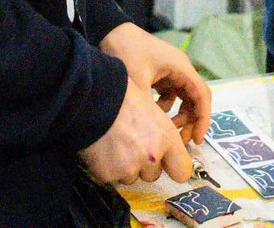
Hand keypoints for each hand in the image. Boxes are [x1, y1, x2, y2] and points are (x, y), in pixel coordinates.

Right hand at [78, 81, 193, 185]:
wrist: (90, 99)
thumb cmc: (122, 95)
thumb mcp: (152, 108)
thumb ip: (162, 133)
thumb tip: (167, 151)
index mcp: (165, 137)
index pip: (182, 172)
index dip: (175, 168)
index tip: (168, 163)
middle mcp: (151, 157)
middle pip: (154, 175)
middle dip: (145, 164)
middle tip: (132, 143)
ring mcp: (128, 168)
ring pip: (132, 176)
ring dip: (126, 166)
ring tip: (115, 143)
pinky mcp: (108, 175)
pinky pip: (112, 178)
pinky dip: (108, 167)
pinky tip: (103, 149)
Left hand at [101, 22, 211, 144]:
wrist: (108, 32)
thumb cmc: (126, 53)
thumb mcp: (137, 83)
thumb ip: (150, 108)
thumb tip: (159, 135)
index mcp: (181, 68)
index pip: (202, 95)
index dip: (203, 119)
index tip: (196, 139)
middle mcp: (180, 69)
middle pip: (194, 99)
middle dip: (190, 121)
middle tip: (181, 141)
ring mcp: (170, 71)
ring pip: (183, 98)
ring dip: (178, 115)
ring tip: (165, 129)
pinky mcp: (160, 74)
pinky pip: (170, 94)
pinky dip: (165, 107)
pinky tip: (152, 113)